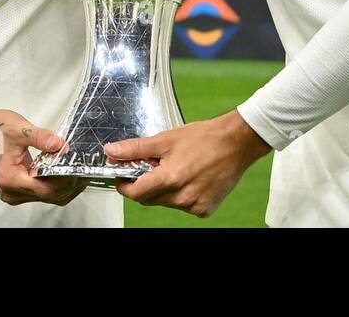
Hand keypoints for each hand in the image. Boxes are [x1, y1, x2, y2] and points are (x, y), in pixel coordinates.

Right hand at [0, 108, 86, 205]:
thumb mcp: (20, 128)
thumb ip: (42, 138)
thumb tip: (62, 146)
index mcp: (10, 178)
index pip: (45, 188)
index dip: (65, 180)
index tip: (80, 169)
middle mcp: (11, 192)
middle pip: (48, 195)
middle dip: (69, 184)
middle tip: (86, 170)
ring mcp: (14, 193)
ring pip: (47, 197)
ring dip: (64, 187)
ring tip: (80, 171)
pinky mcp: (18, 190)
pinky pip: (41, 193)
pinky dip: (55, 185)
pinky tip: (66, 174)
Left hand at [105, 110, 270, 217]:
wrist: (237, 143)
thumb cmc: (204, 138)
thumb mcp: (166, 139)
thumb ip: (136, 148)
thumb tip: (112, 151)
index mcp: (170, 178)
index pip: (135, 193)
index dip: (124, 185)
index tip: (123, 176)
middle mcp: (182, 197)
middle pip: (149, 199)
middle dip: (146, 184)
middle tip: (153, 166)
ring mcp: (194, 206)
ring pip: (166, 203)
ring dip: (164, 190)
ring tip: (177, 168)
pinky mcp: (205, 210)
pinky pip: (183, 206)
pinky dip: (181, 195)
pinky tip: (190, 178)